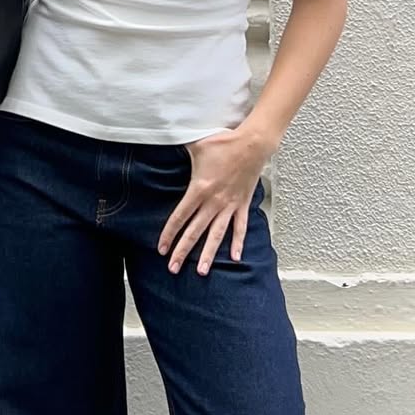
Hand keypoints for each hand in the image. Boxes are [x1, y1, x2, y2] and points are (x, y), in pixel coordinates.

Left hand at [157, 127, 272, 275]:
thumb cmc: (225, 142)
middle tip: (173, 268)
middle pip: (194, 232)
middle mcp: (213, 202)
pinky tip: (236, 257)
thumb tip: (162, 142)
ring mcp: (229, 205)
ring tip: (201, 271)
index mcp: (199, 189)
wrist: (253, 143)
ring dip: (209, 254)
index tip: (161, 249)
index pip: (179, 217)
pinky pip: (240, 228)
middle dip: (182, 252)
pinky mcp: (242, 204)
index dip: (169, 234)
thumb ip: (176, 149)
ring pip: (217, 235)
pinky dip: (238, 243)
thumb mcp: (194, 145)